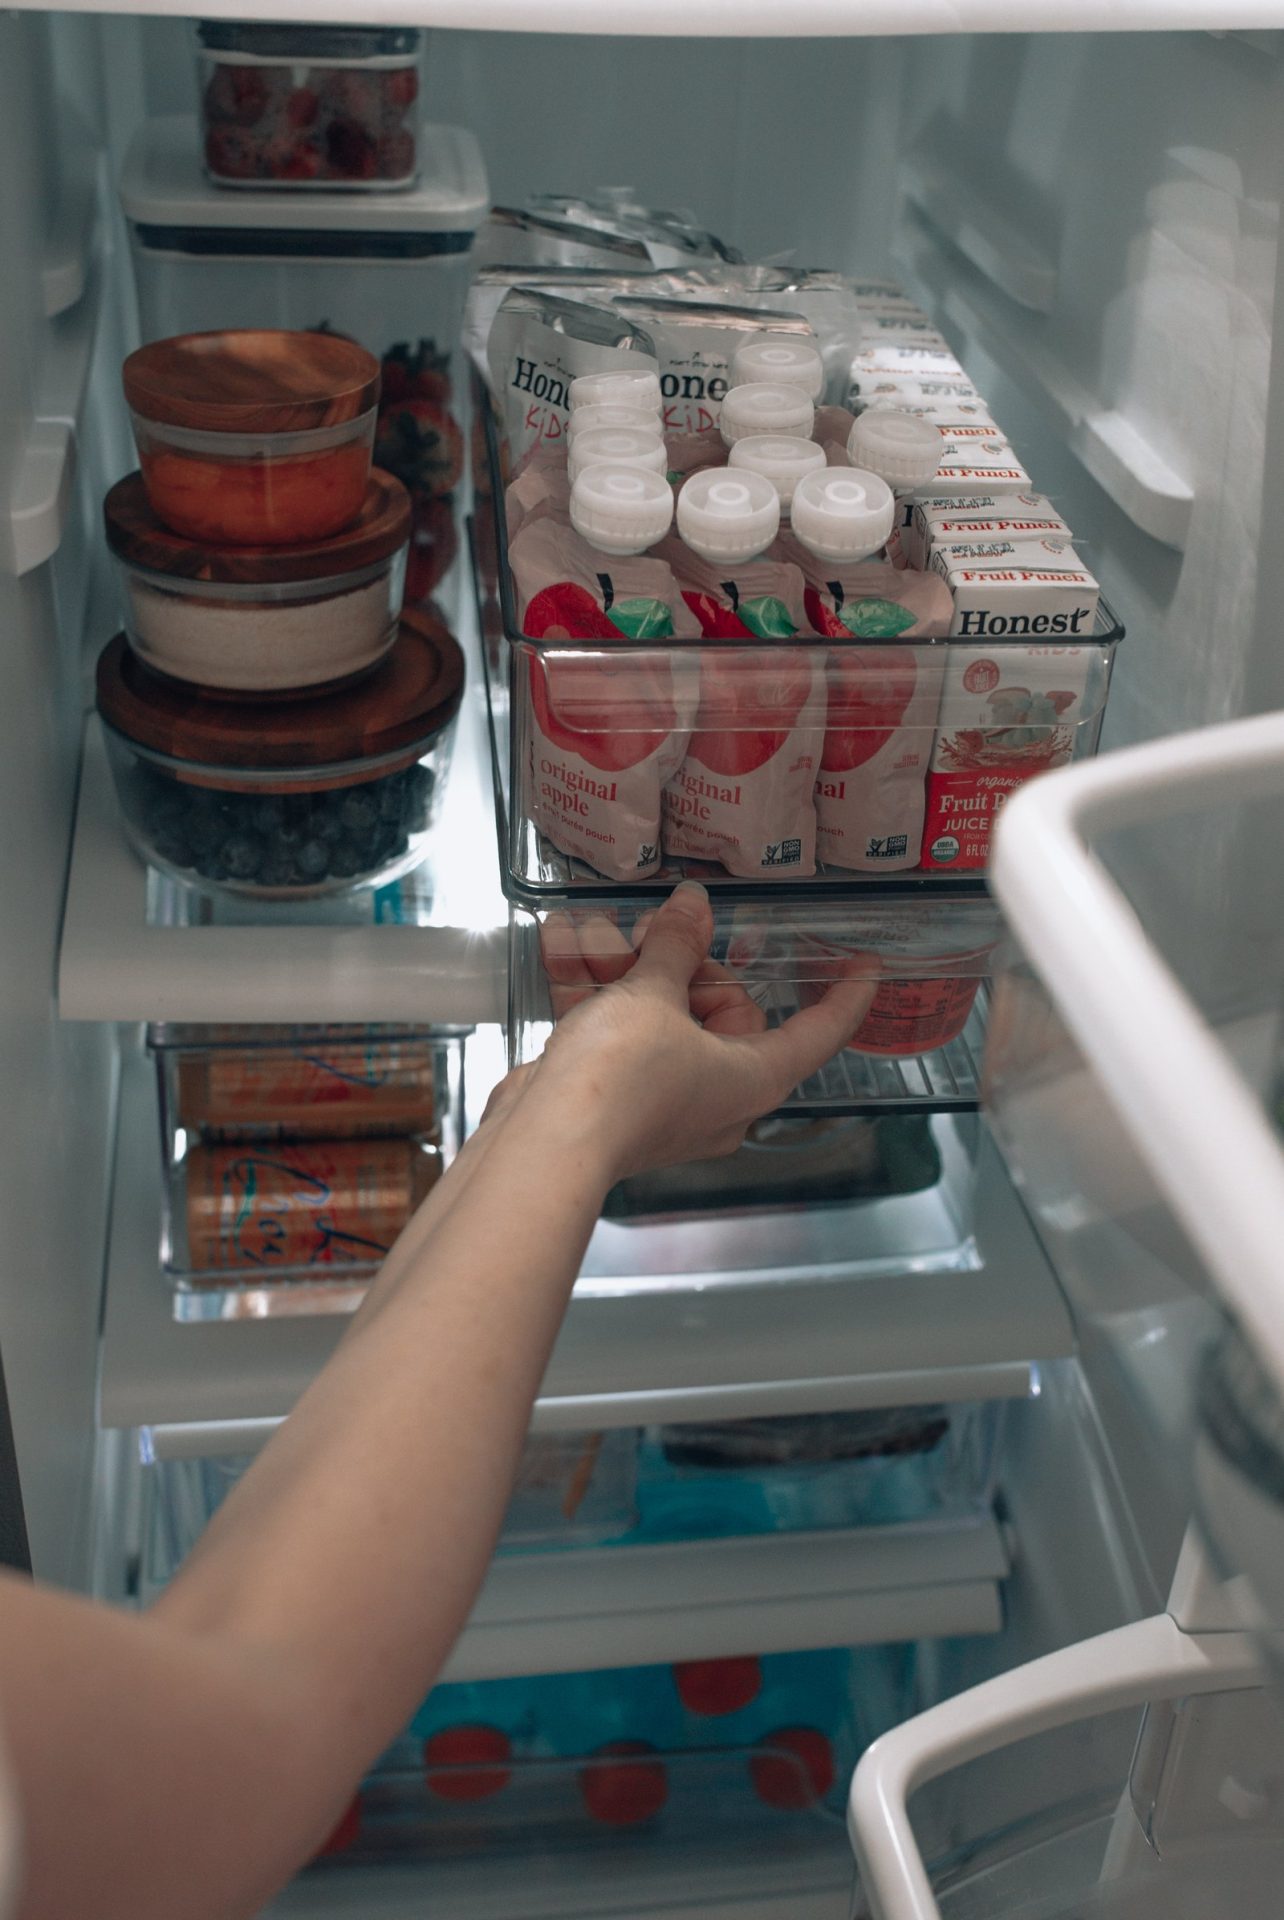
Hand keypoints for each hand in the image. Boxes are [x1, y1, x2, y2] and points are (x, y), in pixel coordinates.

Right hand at [485, 882, 878, 1182]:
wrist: (544, 1144)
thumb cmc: (617, 1080)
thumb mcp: (652, 995)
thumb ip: (674, 945)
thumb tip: (691, 906)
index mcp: (752, 1077)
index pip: (818, 1033)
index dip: (845, 996)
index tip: (866, 965)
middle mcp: (716, 1094)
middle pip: (722, 1010)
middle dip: (681, 961)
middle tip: (654, 927)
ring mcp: (664, 1099)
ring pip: (658, 1016)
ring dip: (622, 966)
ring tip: (594, 928)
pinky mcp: (616, 1096)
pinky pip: (616, 1032)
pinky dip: (592, 992)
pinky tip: (560, 944)